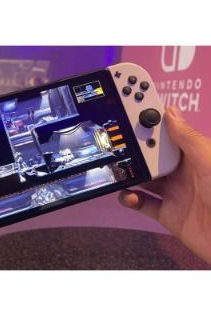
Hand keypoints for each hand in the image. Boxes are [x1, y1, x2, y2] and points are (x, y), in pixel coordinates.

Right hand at [119, 107, 210, 262]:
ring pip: (144, 178)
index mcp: (194, 156)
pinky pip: (142, 203)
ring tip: (119, 168)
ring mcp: (173, 193)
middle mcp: (182, 173)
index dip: (152, 121)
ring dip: (130, 173)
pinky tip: (127, 195)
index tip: (133, 108)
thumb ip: (188, 139)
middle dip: (136, 147)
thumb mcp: (209, 162)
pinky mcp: (166, 213)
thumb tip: (170, 113)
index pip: (168, 134)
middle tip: (119, 139)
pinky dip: (131, 199)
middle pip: (152, 155)